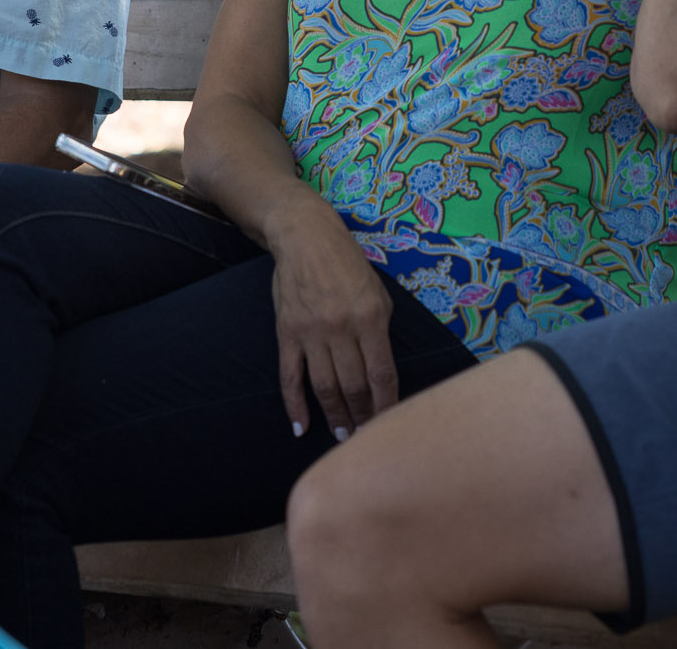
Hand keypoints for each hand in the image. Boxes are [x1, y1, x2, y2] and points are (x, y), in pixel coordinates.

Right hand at [267, 201, 398, 441]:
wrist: (304, 238)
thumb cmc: (348, 264)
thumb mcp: (379, 292)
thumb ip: (381, 331)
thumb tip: (380, 373)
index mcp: (370, 318)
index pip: (381, 374)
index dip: (386, 405)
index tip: (390, 425)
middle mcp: (341, 328)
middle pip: (353, 386)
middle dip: (362, 416)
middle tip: (366, 437)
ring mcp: (311, 333)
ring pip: (324, 387)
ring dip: (335, 416)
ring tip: (343, 435)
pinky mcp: (287, 334)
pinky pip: (290, 377)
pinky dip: (295, 405)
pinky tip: (301, 427)